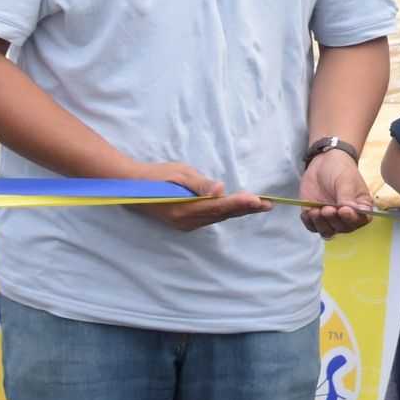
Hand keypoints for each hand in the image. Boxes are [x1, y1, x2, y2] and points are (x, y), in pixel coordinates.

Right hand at [127, 160, 272, 231]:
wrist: (132, 186)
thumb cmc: (156, 176)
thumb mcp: (180, 174)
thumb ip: (201, 185)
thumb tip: (222, 190)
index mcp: (184, 209)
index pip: (219, 206)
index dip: (240, 203)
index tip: (258, 200)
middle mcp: (186, 222)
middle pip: (221, 214)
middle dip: (245, 209)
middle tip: (268, 204)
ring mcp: (185, 225)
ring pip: (217, 217)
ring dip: (238, 211)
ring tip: (259, 205)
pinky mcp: (184, 223)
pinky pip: (209, 218)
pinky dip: (225, 212)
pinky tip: (238, 207)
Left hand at [298, 149, 373, 236]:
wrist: (323, 162)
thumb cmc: (341, 169)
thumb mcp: (346, 180)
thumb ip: (347, 196)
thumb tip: (349, 209)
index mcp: (360, 207)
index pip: (360, 221)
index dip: (352, 219)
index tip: (343, 210)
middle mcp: (346, 216)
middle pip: (342, 228)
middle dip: (334, 220)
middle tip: (327, 208)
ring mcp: (330, 218)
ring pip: (327, 231)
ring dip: (321, 224)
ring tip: (315, 211)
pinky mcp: (316, 216)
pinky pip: (312, 227)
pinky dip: (309, 222)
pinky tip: (307, 212)